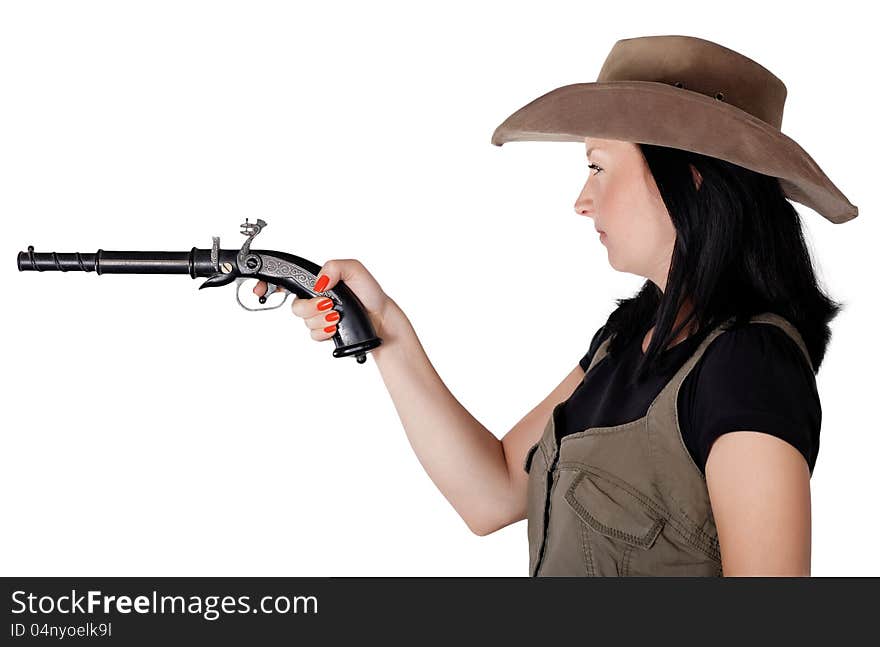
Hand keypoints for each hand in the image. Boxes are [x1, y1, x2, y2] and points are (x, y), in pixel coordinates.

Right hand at [252, 259, 393, 341]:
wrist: (380, 319)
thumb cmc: (369, 293)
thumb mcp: (355, 270)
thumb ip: (334, 267)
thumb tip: (318, 281)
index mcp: (318, 281)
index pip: (286, 280)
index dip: (268, 284)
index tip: (262, 291)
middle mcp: (315, 298)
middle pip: (294, 306)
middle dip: (309, 307)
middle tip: (327, 305)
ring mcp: (318, 316)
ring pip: (304, 321)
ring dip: (321, 319)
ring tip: (337, 316)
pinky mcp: (323, 331)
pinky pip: (313, 335)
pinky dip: (324, 332)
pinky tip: (336, 328)